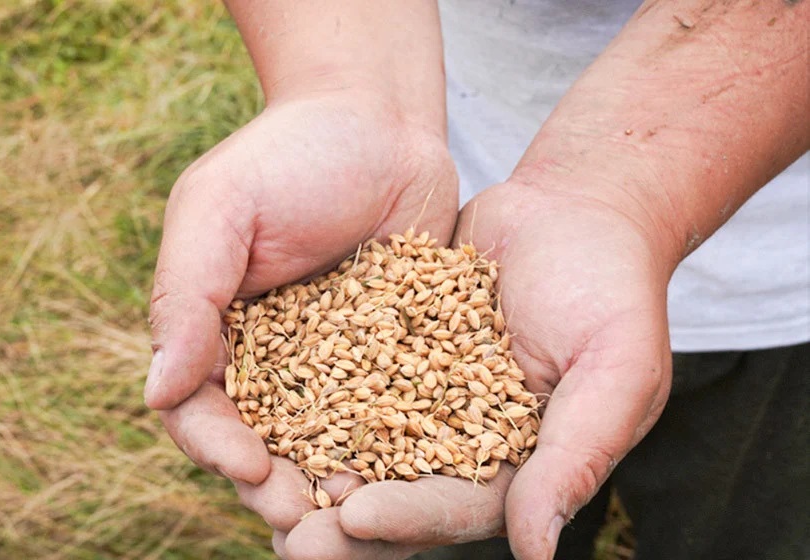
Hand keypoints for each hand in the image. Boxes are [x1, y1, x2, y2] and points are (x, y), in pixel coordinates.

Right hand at [145, 90, 457, 539]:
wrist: (378, 124)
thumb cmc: (288, 156)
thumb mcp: (219, 210)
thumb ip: (185, 297)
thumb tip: (156, 391)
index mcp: (215, 331)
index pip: (200, 409)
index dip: (218, 447)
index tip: (251, 467)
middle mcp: (272, 358)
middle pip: (264, 439)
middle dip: (278, 485)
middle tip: (304, 520)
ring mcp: (336, 362)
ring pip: (328, 440)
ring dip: (337, 481)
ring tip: (361, 518)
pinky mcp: (395, 355)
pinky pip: (393, 411)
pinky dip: (398, 447)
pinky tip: (417, 474)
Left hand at [287, 177, 672, 559]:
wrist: (574, 211)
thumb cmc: (612, 287)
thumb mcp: (615, 369)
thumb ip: (577, 455)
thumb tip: (537, 553)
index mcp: (517, 464)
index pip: (457, 506)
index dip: (406, 517)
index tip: (353, 517)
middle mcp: (460, 442)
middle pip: (396, 492)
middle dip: (340, 519)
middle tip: (284, 538)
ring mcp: (421, 397)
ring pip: (357, 443)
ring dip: (309, 468)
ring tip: (254, 484)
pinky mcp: (390, 352)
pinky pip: (344, 377)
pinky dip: (306, 395)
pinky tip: (257, 404)